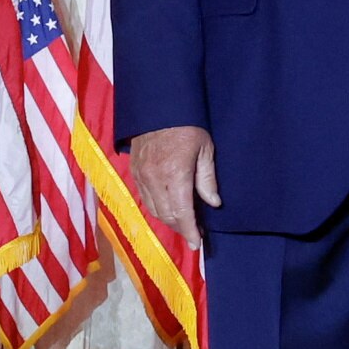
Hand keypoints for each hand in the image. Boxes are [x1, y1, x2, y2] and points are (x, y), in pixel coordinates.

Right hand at [129, 125, 221, 248]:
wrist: (158, 105)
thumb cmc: (187, 125)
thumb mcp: (205, 149)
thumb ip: (207, 179)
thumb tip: (213, 203)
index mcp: (175, 174)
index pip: (182, 213)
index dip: (190, 231)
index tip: (197, 243)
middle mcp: (155, 179)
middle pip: (167, 215)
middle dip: (181, 228)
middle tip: (194, 234)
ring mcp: (142, 175)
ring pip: (154, 209)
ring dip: (168, 220)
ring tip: (183, 223)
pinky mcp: (134, 171)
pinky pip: (144, 198)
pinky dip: (156, 208)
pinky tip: (167, 208)